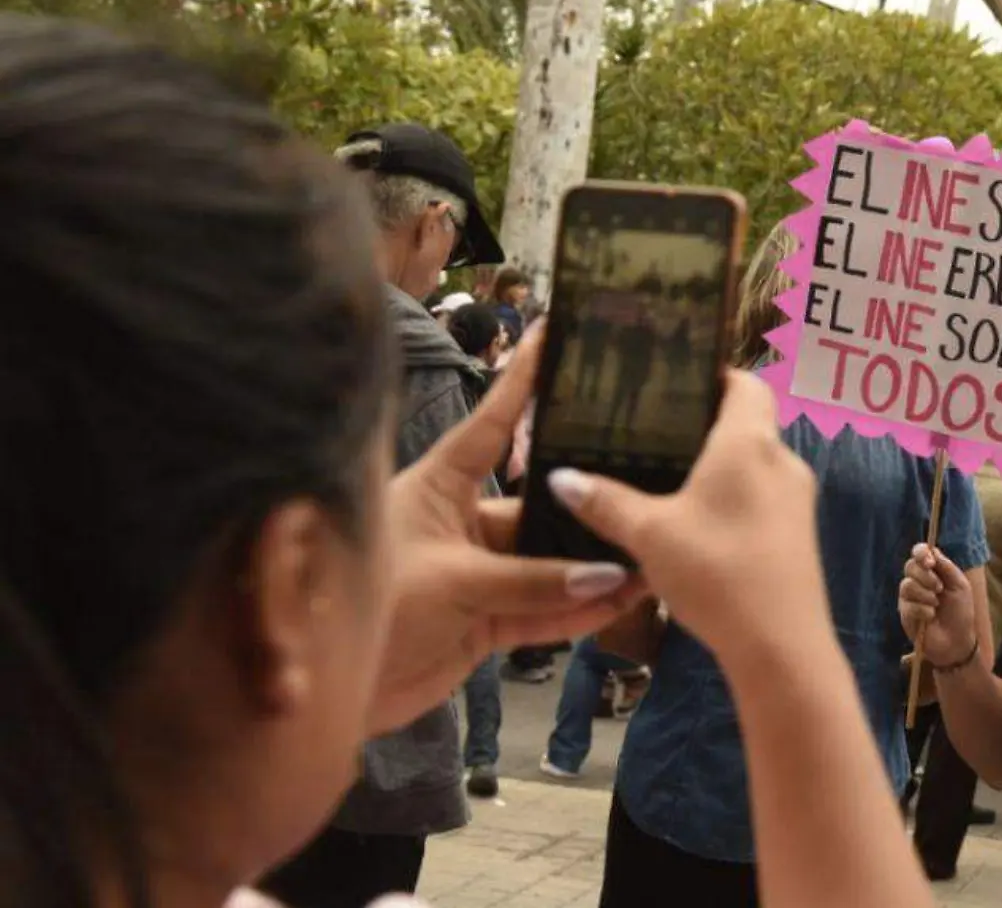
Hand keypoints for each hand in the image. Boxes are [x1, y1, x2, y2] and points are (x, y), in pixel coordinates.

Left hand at [373, 325, 647, 732]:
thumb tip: (607, 574)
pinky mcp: (483, 623)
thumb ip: (532, 582)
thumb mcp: (452, 584)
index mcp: (438, 488)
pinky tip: (619, 603)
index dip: (522, 381)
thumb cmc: (366, 611)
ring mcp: (475, 575)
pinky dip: (579, 611)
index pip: (490, 425)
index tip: (556, 335)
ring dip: (593, 569)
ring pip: (549, 566)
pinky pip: (543, 611)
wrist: (322, 696)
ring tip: (649, 561)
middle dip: (586, 508)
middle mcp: (461, 523)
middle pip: (538, 507)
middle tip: (643, 493)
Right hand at [547, 370, 828, 673]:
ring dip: (716, 468)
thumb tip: (560, 476)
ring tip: (664, 476)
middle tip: (652, 431)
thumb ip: (605, 502)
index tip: (673, 382)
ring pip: (754, 465)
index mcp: (751, 442)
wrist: (781, 647)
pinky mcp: (798, 537)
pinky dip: (730, 500)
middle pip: (747, 423)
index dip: (713, 375)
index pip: (745, 382)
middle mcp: (783, 461)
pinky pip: (761, 500)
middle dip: (703, 425)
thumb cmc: (717, 572)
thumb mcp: (649, 535)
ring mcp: (797, 501)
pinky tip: (695, 524)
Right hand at [898, 545, 978, 665]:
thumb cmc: (960, 612)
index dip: (921, 553)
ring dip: (926, 595)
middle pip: (910, 566)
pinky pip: (908, 605)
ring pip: (907, 585)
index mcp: (931, 571)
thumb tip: (931, 550)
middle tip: (939, 588)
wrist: (957, 640)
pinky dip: (923, 610)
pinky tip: (931, 617)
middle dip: (926, 576)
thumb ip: (946, 566)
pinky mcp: (904, 614)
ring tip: (936, 605)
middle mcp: (917, 581)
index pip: (919, 553)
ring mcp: (909, 597)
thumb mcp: (960, 585)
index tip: (930, 562)